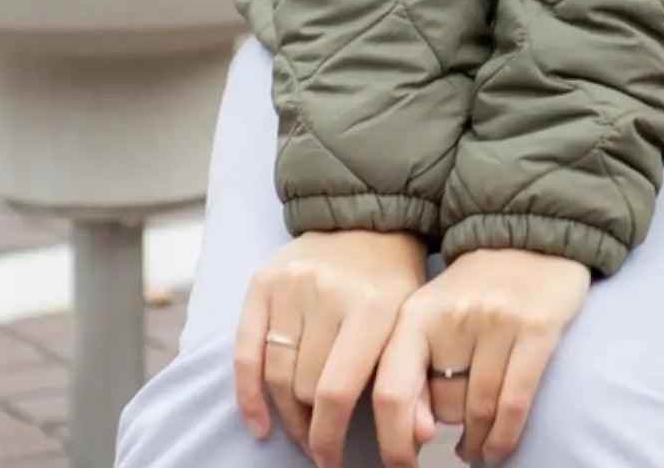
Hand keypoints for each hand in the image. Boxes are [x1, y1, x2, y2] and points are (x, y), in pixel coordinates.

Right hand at [234, 228, 434, 467]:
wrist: (367, 220)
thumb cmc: (395, 283)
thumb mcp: (415, 326)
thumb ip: (416, 382)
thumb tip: (417, 438)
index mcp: (372, 306)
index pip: (338, 392)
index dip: (330, 439)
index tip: (332, 462)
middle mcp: (326, 292)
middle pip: (304, 387)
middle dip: (311, 428)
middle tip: (320, 446)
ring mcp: (291, 285)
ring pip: (276, 374)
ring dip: (286, 415)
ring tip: (301, 430)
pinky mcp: (263, 281)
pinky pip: (246, 350)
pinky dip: (249, 394)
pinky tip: (260, 423)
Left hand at [372, 247, 590, 465]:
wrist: (529, 235)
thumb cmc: (472, 288)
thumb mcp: (429, 317)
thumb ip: (412, 369)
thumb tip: (417, 436)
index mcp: (415, 314)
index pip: (391, 392)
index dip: (392, 441)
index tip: (399, 467)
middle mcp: (452, 317)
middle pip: (442, 407)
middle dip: (446, 433)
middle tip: (451, 441)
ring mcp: (497, 322)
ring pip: (479, 412)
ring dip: (477, 444)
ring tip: (475, 451)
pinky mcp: (536, 330)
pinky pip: (515, 405)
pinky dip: (504, 438)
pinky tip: (496, 448)